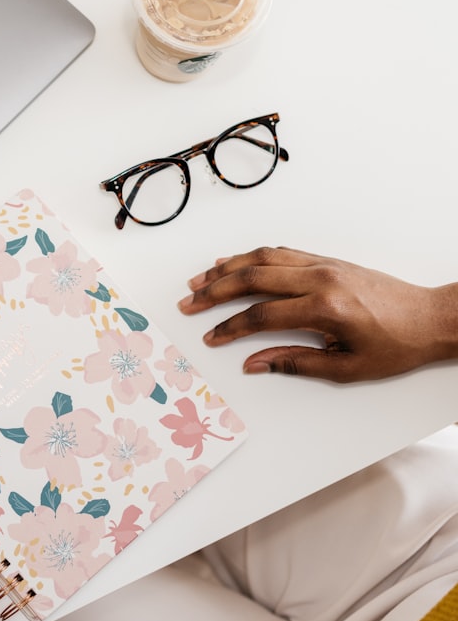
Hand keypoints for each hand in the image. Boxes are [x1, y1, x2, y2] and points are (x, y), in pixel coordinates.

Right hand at [177, 247, 457, 382]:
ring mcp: (322, 264)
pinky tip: (234, 263)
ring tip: (200, 279)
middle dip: (215, 290)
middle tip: (189, 301)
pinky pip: (280, 253)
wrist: (431, 318)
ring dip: (227, 267)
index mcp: (324, 307)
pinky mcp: (326, 260)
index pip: (261, 315)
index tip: (211, 337)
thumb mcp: (346, 367)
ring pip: (262, 258)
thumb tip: (254, 364)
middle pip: (252, 278)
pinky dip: (251, 257)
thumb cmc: (396, 345)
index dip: (230, 327)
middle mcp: (319, 278)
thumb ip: (295, 363)